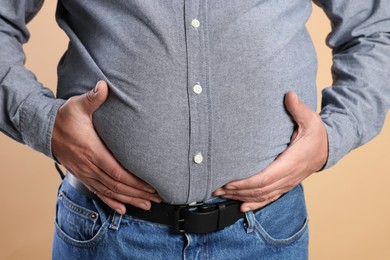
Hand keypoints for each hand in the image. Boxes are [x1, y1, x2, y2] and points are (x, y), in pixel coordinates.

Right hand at [52, 80, 160, 213]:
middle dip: (139, 193)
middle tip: (158, 198)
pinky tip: (122, 209)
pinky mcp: (83, 176)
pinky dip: (111, 202)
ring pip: (110, 192)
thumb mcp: (77, 105)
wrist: (45, 130)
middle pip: (118, 186)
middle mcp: (89, 166)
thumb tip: (103, 86)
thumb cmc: (65, 118)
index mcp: (92, 151)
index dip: (135, 182)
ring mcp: (86, 173)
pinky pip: (99, 192)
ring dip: (130, 200)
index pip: (118, 172)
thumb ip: (93, 98)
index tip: (152, 185)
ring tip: (147, 205)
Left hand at [213, 91, 327, 211]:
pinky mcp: (285, 185)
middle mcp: (288, 176)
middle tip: (217, 188)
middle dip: (237, 191)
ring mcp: (287, 183)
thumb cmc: (317, 134)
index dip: (246, 183)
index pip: (265, 178)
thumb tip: (289, 94)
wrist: (328, 149)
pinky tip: (243, 207)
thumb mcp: (310, 119)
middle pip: (259, 190)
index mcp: (291, 161)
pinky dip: (255, 204)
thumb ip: (298, 108)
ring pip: (262, 196)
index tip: (230, 182)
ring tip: (223, 195)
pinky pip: (270, 198)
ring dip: (242, 198)